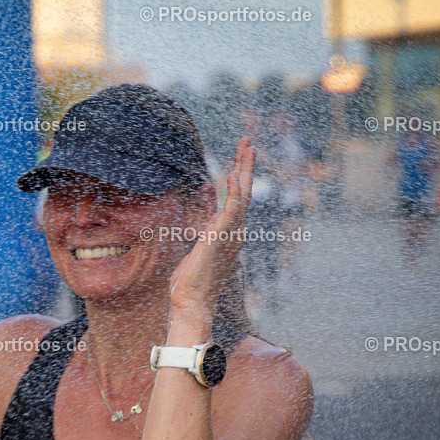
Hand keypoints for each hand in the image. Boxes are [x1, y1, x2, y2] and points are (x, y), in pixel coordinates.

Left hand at [168, 137, 255, 320]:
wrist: (191, 299)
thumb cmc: (192, 275)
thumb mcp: (199, 237)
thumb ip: (205, 215)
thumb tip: (210, 191)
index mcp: (230, 230)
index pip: (238, 195)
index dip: (240, 171)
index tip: (242, 151)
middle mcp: (235, 231)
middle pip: (244, 191)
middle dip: (245, 164)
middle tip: (247, 140)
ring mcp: (230, 235)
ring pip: (241, 196)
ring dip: (243, 170)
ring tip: (245, 149)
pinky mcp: (219, 239)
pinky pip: (230, 211)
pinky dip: (233, 192)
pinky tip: (232, 175)